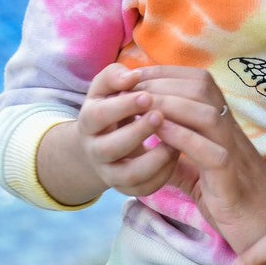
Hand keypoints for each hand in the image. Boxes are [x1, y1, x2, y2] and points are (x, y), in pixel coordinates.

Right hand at [74, 63, 188, 198]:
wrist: (102, 143)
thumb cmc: (112, 107)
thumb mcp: (106, 88)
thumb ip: (114, 76)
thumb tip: (132, 75)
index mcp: (88, 122)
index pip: (99, 115)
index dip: (123, 106)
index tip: (147, 95)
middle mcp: (95, 151)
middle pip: (110, 148)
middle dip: (137, 132)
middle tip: (160, 116)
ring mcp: (110, 173)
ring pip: (129, 175)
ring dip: (155, 158)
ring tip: (175, 140)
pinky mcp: (128, 188)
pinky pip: (145, 188)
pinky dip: (164, 174)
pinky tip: (177, 153)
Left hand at [135, 66, 265, 251]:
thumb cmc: (236, 202)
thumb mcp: (203, 177)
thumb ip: (182, 162)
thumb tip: (156, 150)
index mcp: (224, 128)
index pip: (200, 83)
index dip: (166, 73)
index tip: (135, 75)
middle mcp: (232, 133)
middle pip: (203, 89)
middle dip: (163, 82)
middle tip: (131, 88)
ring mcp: (234, 154)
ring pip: (208, 114)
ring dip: (171, 104)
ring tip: (141, 105)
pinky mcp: (232, 181)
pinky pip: (211, 152)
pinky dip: (183, 138)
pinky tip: (159, 132)